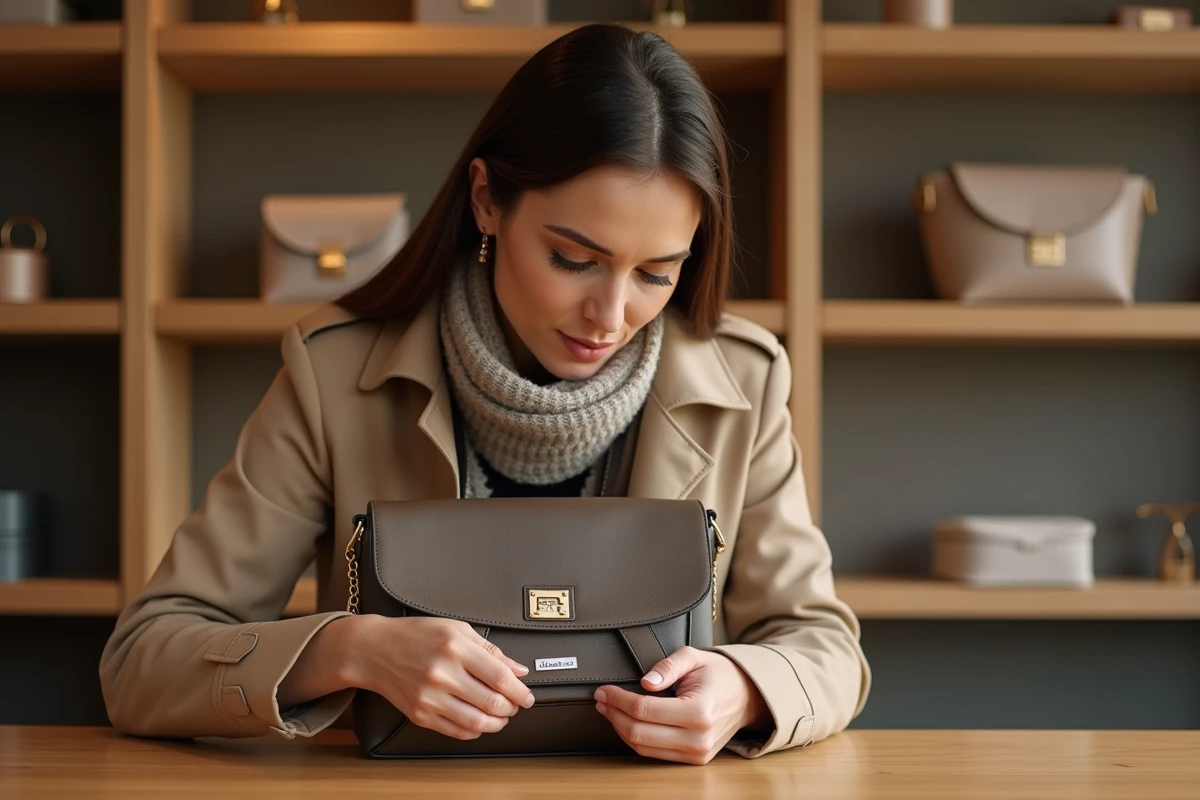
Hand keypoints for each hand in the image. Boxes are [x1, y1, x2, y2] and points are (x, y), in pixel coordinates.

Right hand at [353, 616, 535, 740]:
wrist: (375, 650)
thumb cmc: (416, 635)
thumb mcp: (456, 629)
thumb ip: (490, 650)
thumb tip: (517, 669)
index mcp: (455, 647)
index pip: (500, 677)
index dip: (520, 691)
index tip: (527, 696)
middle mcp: (442, 673)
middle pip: (491, 702)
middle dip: (511, 708)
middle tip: (515, 705)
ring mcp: (429, 697)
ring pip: (476, 722)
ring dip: (496, 723)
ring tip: (501, 716)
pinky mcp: (419, 714)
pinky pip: (455, 730)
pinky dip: (474, 730)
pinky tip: (479, 722)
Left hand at [594, 646, 768, 764]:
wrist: (746, 695)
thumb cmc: (720, 675)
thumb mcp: (694, 656)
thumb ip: (668, 665)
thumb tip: (645, 681)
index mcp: (699, 711)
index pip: (644, 709)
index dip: (618, 699)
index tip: (604, 690)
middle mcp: (698, 738)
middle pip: (639, 733)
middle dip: (614, 714)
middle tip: (601, 699)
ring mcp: (697, 753)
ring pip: (643, 748)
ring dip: (620, 728)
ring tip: (609, 709)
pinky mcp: (694, 760)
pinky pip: (654, 754)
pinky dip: (636, 739)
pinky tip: (627, 722)